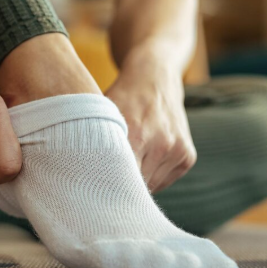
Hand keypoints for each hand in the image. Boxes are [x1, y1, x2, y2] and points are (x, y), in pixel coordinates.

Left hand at [106, 53, 195, 191]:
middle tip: (107, 180)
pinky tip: (144, 158)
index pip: (120, 180)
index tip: (95, 189)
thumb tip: (79, 174)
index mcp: (137, 135)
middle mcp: (162, 144)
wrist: (155, 78)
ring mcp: (178, 151)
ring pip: (151, 187)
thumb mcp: (103, 115)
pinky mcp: (188, 156)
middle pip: (136, 186)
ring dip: (138, 181)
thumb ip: (94, 144)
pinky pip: (164, 181)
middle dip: (120, 186)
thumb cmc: (122, 98)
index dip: (106, 187)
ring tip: (128, 162)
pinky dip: (152, 176)